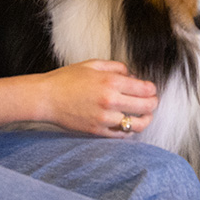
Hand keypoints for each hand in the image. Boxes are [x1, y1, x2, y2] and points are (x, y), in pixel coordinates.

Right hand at [42, 60, 157, 135]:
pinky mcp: (97, 131)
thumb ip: (117, 67)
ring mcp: (104, 118)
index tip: (151, 89)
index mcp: (111, 82)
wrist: (47, 97)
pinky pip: (121, 135)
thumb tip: (132, 75)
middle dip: (153, 103)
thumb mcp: (94, 64)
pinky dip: (128, 130)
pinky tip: (128, 123)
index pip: (145, 89)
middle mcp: (110, 101)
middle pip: (146, 107)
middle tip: (152, 101)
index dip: (152, 89)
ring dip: (145, 119)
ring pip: (136, 125)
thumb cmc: (67, 79)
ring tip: (145, 115)